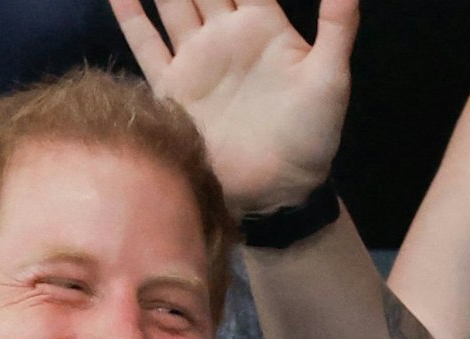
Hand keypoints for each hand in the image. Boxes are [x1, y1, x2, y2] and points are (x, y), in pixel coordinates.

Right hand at [108, 0, 356, 213]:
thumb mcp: (330, 78)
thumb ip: (337, 26)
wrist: (276, 190)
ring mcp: (196, 59)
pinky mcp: (173, 87)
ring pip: (172, 4)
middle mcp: (225, 35)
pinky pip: (146, 44)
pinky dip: (132, 17)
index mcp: (264, 26)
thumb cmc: (312, 135)